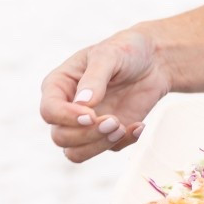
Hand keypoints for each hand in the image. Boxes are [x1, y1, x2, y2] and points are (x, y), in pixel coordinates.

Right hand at [39, 27, 170, 162]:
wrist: (154, 60)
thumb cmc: (125, 50)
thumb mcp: (109, 54)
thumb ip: (94, 78)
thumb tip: (82, 104)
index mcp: (59, 85)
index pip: (49, 111)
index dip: (66, 117)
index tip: (90, 115)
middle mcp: (67, 108)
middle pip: (60, 137)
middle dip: (86, 134)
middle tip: (114, 120)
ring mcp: (85, 125)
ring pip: (76, 153)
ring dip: (99, 145)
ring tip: (122, 127)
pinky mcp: (106, 135)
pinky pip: (108, 150)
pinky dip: (124, 142)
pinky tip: (139, 126)